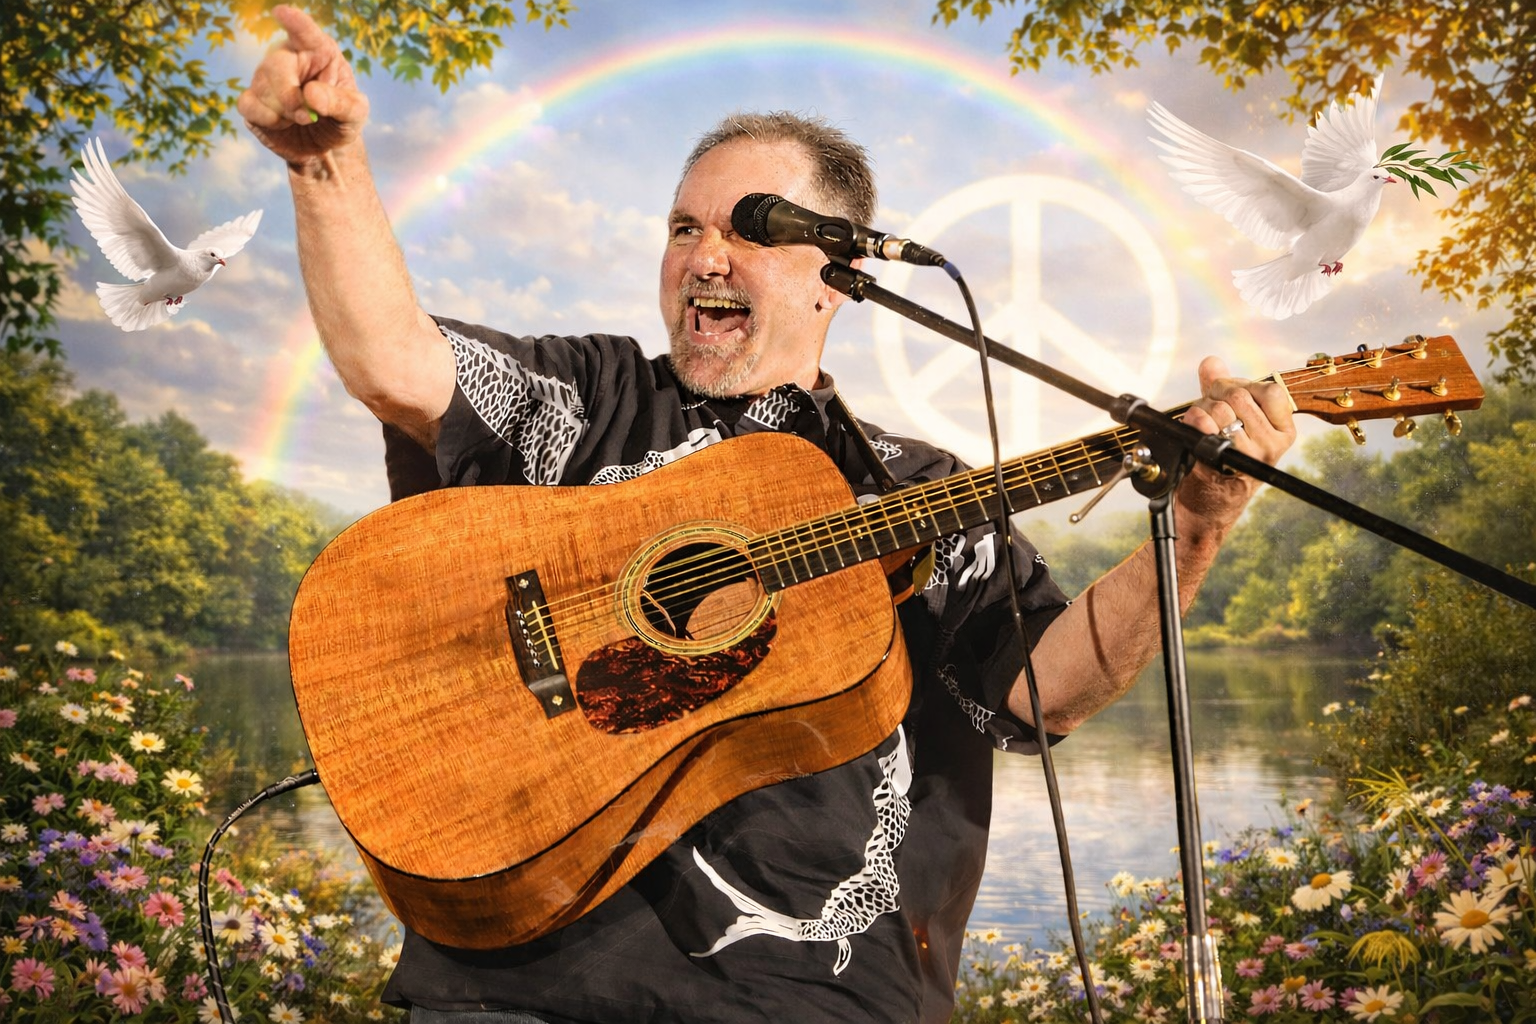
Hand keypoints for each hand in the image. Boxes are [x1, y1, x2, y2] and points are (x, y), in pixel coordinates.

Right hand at [238, 5, 368, 166]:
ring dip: (284, 112)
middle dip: (289, 95)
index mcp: (319, 52)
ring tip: (302, 119)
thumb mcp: (356, 114)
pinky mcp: (252, 101)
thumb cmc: (342, 122)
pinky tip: (280, 123)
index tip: (281, 12)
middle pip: (275, 64)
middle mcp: (289, 59)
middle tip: (307, 116)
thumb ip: (341, 103)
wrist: (326, 150)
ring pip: (261, 87)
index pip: (306, 33)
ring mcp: (266, 79)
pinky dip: (266, 119)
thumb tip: (311, 94)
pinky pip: (246, 103)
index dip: (295, 23)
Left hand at [1175, 355, 1296, 532]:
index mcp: (1283, 431)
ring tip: (1202, 422)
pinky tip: (1194, 427)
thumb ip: (1222, 388)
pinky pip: (1206, 425)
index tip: (1228, 393)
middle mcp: (1272, 444)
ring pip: (1221, 409)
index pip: (1271, 391)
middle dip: (1215, 394)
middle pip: (1240, 396)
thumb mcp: (1233, 421)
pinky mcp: (1226, 463)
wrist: (1210, 504)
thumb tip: (1211, 362)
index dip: (1242, 384)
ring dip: (1202, 409)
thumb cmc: (1222, 459)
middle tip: (1208, 405)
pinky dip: (1194, 420)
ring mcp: (1251, 456)